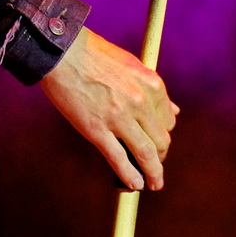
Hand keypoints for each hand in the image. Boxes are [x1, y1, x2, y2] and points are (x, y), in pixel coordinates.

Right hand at [40, 26, 178, 190]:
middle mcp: (140, 102)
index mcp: (151, 84)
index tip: (157, 141)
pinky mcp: (97, 130)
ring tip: (153, 183)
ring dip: (153, 174)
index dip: (163, 134)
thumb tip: (174, 110)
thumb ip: (153, 90)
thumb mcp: (132, 65)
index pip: (168, 120)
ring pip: (146, 154)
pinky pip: (119, 159)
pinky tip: (134, 184)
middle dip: (160, 156)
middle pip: (161, 140)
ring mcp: (119, 118)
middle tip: (154, 164)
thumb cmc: (93, 54)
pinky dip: (130, 176)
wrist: (62, 52)